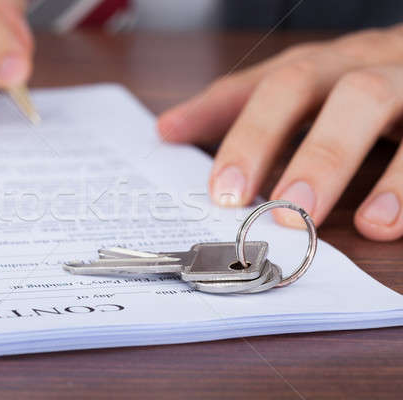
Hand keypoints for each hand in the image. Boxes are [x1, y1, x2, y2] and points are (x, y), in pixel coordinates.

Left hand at [158, 25, 402, 240]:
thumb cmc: (363, 88)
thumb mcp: (305, 94)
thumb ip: (239, 109)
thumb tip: (167, 128)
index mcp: (320, 65)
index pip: (267, 86)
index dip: (237, 134)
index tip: (217, 191)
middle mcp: (357, 63)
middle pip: (305, 82)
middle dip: (266, 139)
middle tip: (250, 202)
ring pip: (368, 98)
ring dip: (331, 160)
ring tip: (305, 216)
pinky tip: (384, 223)